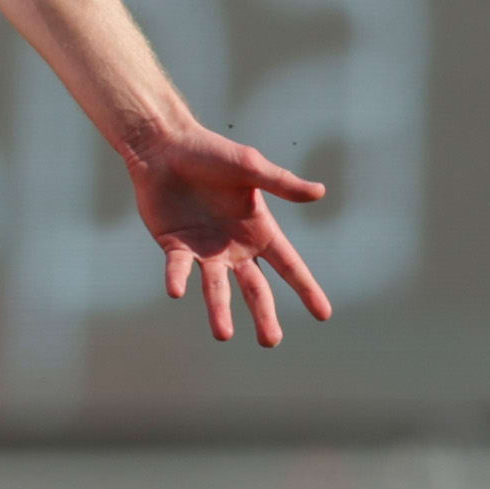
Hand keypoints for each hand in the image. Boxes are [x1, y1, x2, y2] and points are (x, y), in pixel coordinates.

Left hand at [124, 120, 337, 348]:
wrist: (166, 148)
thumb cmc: (211, 153)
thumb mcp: (250, 167)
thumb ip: (282, 183)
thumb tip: (320, 192)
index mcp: (259, 230)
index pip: (289, 265)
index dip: (306, 289)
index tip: (324, 315)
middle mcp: (235, 246)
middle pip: (255, 288)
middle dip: (263, 315)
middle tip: (270, 341)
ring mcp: (205, 250)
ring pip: (216, 288)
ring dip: (219, 310)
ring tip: (224, 335)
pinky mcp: (175, 247)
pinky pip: (179, 269)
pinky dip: (177, 279)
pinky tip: (177, 291)